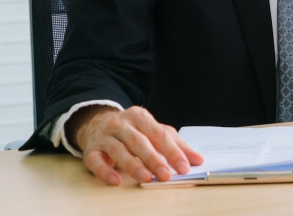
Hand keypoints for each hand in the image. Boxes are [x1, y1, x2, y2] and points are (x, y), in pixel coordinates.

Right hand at [69, 105, 203, 185]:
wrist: (96, 123)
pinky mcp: (90, 150)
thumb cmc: (133, 130)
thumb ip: (176, 145)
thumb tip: (197, 160)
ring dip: (133, 165)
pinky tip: (116, 181)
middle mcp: (121, 124)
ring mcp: (104, 137)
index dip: (173, 152)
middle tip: (166, 175)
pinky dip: (105, 171)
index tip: (184, 167)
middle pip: (139, 141)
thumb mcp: (154, 131)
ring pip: (119, 150)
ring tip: (146, 178)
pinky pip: (95, 161)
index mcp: (140, 117)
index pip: (159, 134)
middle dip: (154, 159)